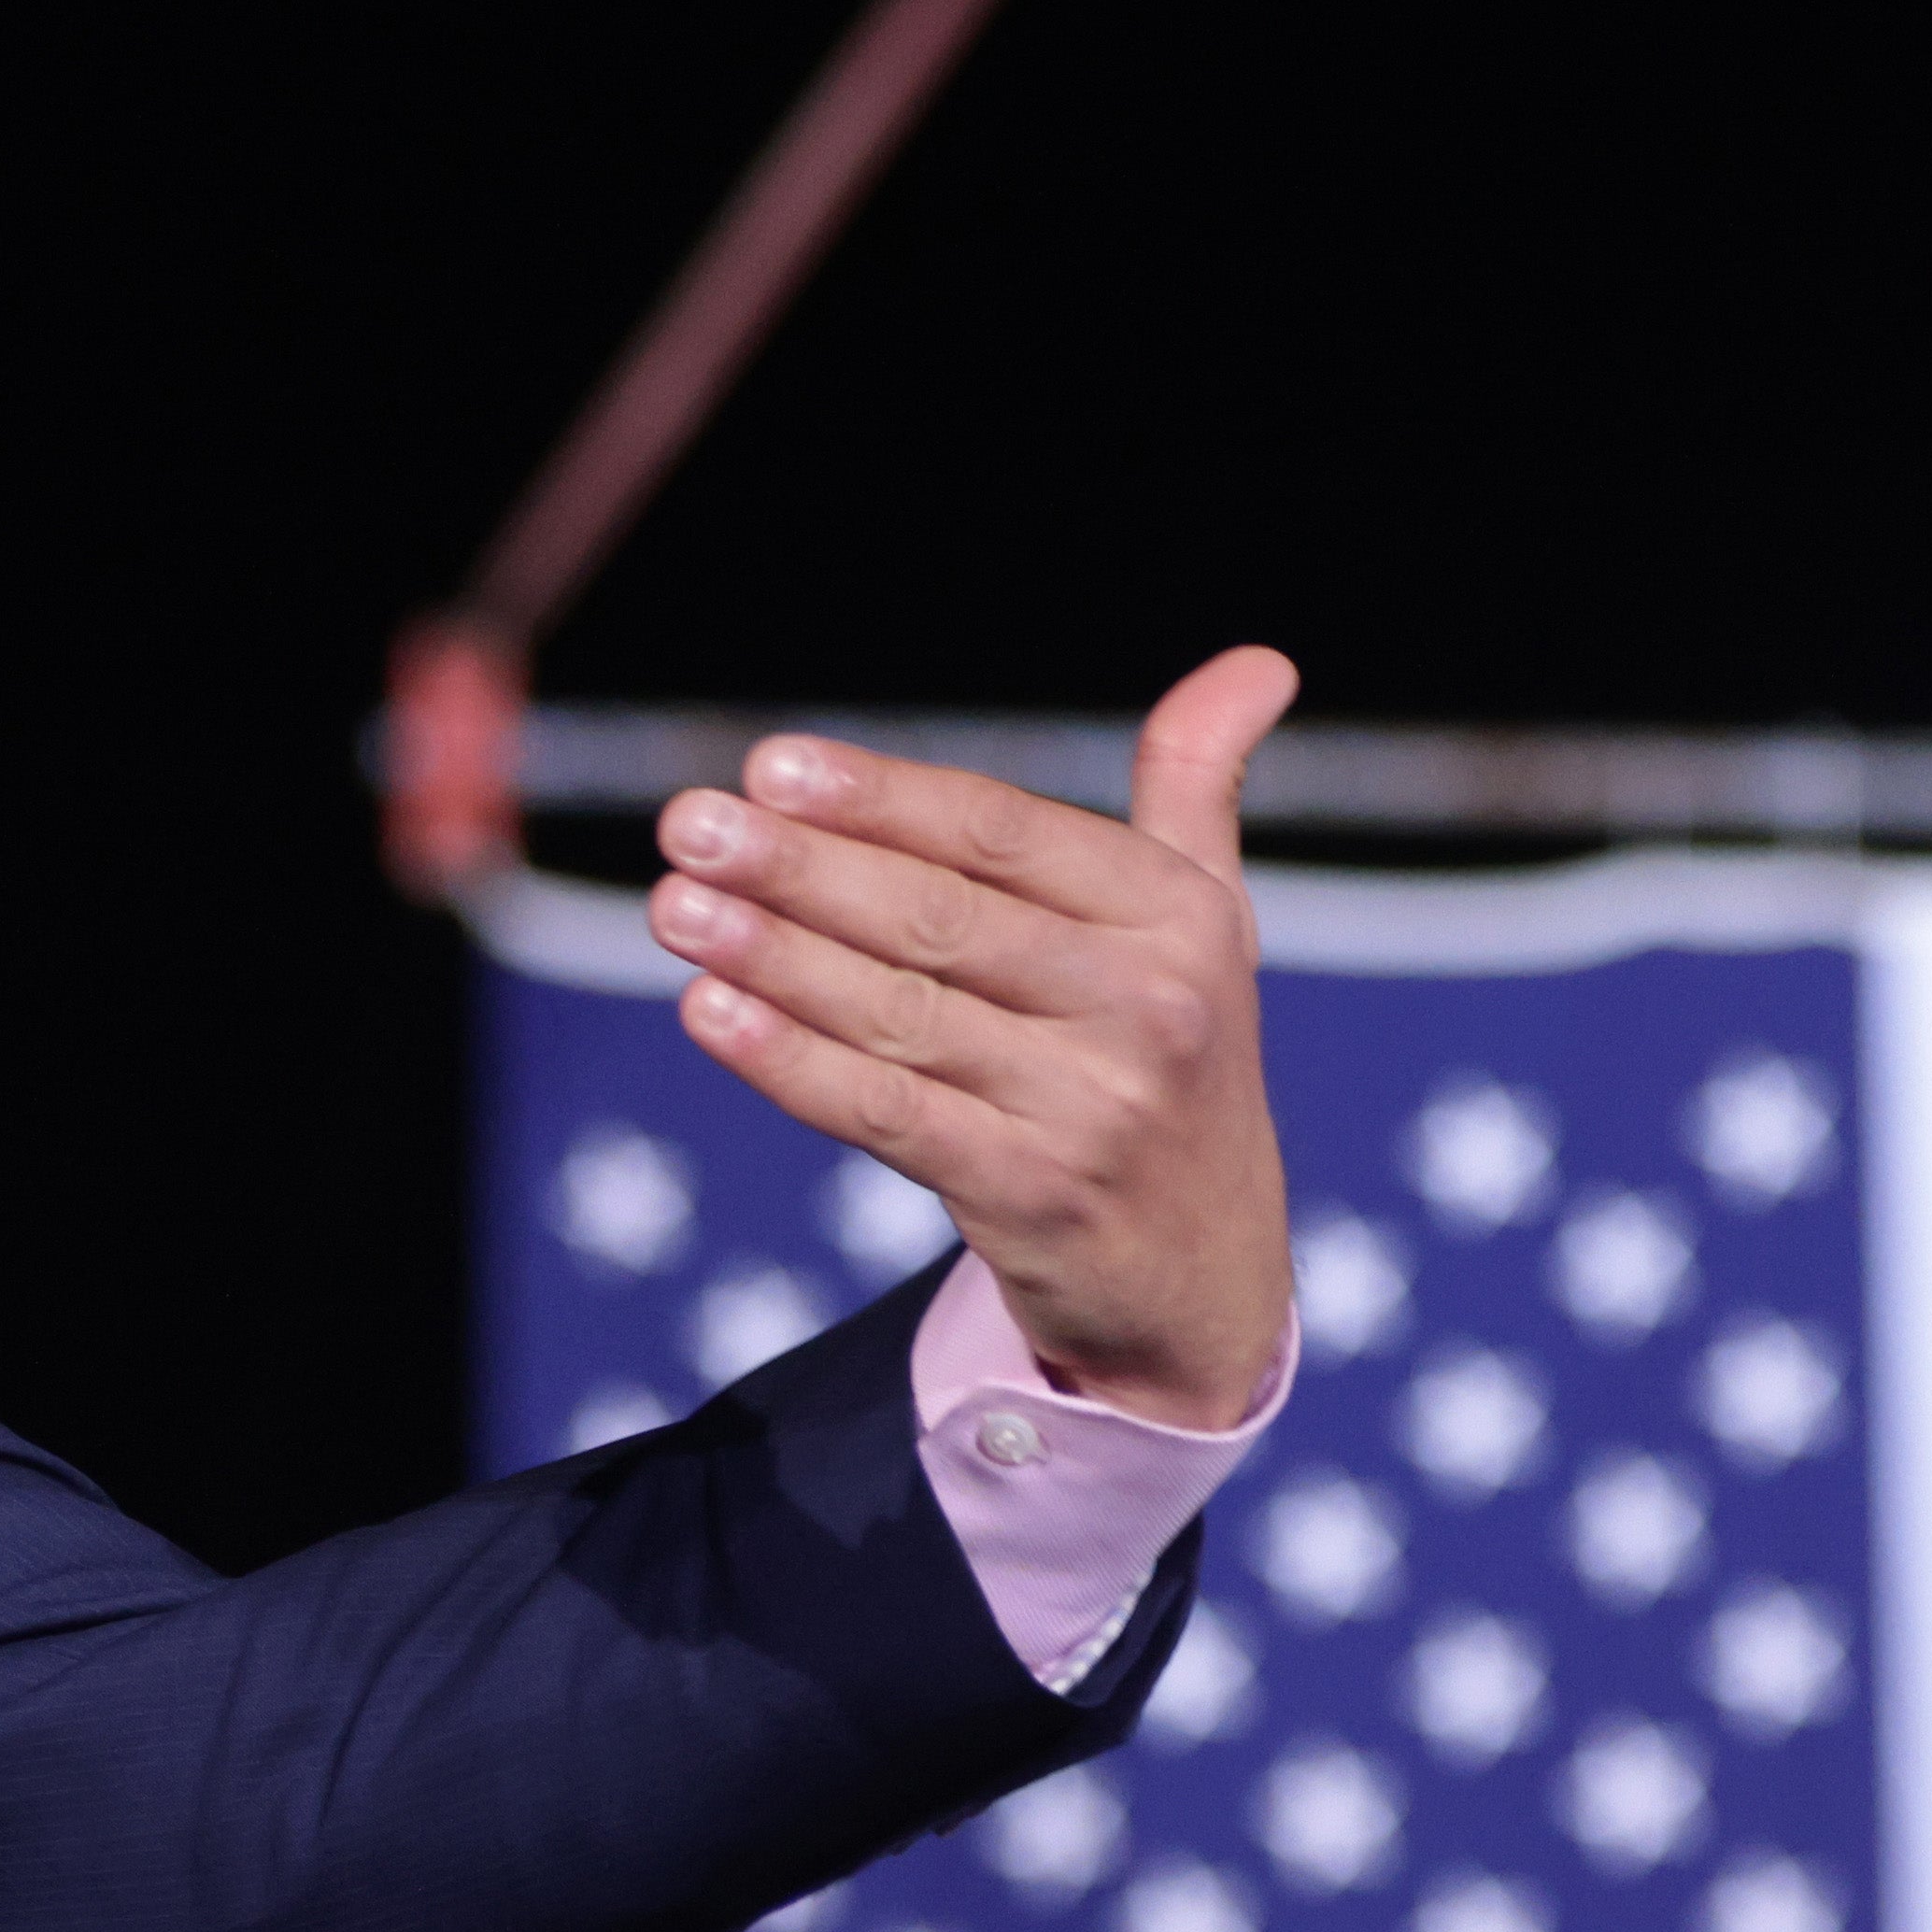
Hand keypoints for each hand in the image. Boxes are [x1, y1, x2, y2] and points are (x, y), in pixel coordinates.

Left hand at [642, 646, 1296, 1431]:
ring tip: (672, 906)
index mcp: (1182, 917)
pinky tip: (707, 1010)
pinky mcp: (1031, 1194)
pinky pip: (885, 1112)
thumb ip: (1198, 786)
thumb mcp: (1206, 925)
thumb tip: (1259, 657)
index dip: (880, 796)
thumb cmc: (1172, 1061)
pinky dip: (789, 1061)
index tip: (770, 765)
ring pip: (899, 1012)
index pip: (1003, 833)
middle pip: (939, 917)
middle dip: (798, 867)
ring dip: (772, 955)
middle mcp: (1150, 1006)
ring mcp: (1092, 1106)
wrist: (1201, 1274)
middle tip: (687, 824)